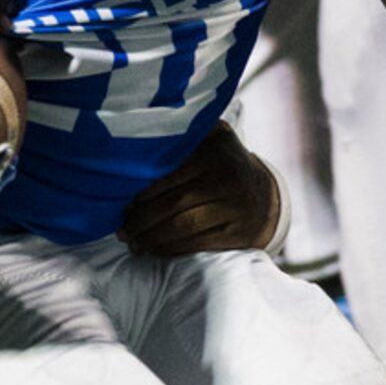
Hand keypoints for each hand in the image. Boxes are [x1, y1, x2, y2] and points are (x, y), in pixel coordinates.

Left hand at [119, 124, 284, 257]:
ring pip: (182, 227)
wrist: (265, 196)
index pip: (166, 175)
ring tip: (133, 242)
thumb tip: (134, 138)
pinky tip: (154, 248)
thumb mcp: (209, 139)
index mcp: (214, 151)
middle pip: (171, 204)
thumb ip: (181, 136)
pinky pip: (196, 244)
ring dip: (151, 239)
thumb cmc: (222, 165)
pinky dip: (170, 249)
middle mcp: (227, 178)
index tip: (120, 203)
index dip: (139, 192)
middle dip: (141, 220)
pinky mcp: (239, 233)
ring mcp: (235, 208)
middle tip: (121, 230)